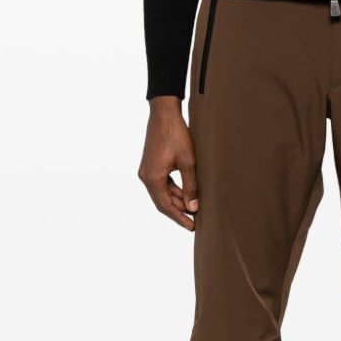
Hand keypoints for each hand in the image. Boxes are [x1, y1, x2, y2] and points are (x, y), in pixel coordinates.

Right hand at [138, 96, 198, 229]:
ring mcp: (146, 170)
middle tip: (194, 221)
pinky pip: (161, 184)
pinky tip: (185, 194)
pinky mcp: (150, 165)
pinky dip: (173, 190)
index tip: (192, 226)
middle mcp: (146, 176)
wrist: (164, 114)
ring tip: (193, 209)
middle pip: (163, 202)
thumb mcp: (188, 162)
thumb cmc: (176, 135)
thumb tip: (193, 207)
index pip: (166, 206)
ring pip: (162, 193)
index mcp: (153, 178)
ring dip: (177, 201)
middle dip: (179, 212)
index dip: (180, 218)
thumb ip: (191, 186)